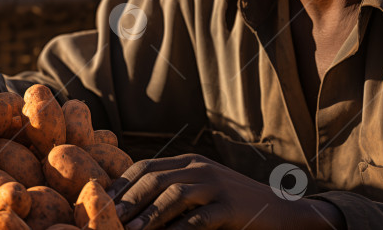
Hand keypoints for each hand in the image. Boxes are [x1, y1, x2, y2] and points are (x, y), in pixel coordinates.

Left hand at [107, 154, 342, 229]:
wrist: (281, 211)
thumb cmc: (234, 205)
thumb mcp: (202, 191)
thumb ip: (174, 193)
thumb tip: (131, 209)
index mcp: (190, 161)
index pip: (146, 166)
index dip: (121, 184)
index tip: (101, 203)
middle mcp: (201, 168)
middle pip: (155, 179)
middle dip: (128, 201)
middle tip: (107, 220)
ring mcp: (217, 185)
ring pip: (174, 196)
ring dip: (147, 216)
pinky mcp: (231, 207)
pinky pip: (199, 219)